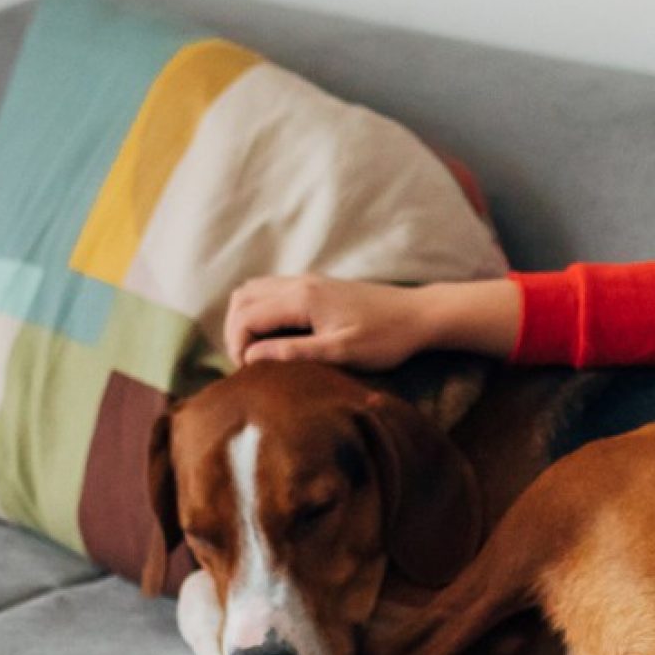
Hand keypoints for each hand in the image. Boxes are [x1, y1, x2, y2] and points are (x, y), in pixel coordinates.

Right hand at [224, 275, 513, 367]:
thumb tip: (251, 357)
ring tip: (257, 352)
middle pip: (242, 297)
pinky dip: (260, 312)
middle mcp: (300, 282)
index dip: (237, 345)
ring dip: (245, 319)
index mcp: (302, 297)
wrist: (419, 315)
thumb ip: (294, 352)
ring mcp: (308, 281)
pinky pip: (272, 291)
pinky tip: (275, 338)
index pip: (246, 315)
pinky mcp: (317, 287)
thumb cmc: (385, 337)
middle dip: (234, 330)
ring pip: (254, 290)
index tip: (248, 372)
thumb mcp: (341, 352)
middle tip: (247, 363)